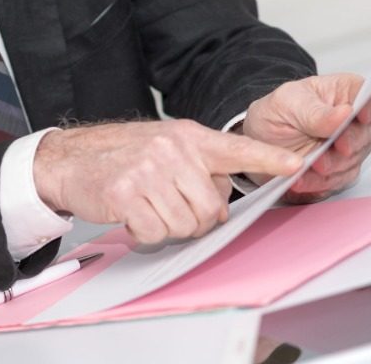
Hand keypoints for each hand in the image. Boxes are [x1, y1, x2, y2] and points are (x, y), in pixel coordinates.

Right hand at [33, 120, 302, 243]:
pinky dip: (145, 233)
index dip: (269, 159)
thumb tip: (221, 203)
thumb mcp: (165, 147)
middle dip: (194, 218)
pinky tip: (131, 214)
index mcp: (188, 137)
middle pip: (211, 208)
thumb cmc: (122, 156)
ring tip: (147, 207)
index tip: (297, 164)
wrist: (72, 158)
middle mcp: (172, 150)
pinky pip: (156, 233)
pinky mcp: (126, 194)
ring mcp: (149, 171)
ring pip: (185, 225)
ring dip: (167, 227)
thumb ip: (198, 167)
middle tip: (168, 205)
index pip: (237, 148)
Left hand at [241, 73, 370, 202]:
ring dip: (332, 167)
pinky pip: (336, 181)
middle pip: (366, 133)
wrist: (259, 139)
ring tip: (309, 166)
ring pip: (353, 161)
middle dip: (350, 143)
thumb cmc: (277, 111)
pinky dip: (318, 183)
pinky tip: (302, 179)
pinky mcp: (337, 172)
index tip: (360, 116)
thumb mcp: (288, 103)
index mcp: (343, 94)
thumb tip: (345, 113)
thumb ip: (316, 111)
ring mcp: (346, 149)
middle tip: (334, 147)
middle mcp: (351, 122)